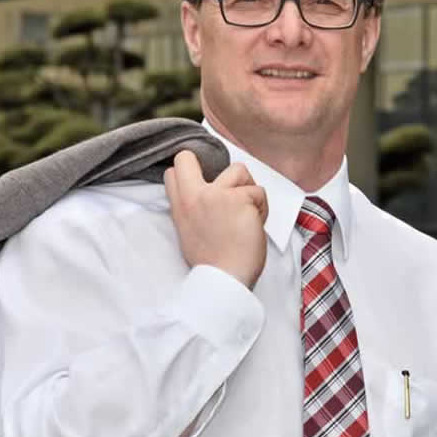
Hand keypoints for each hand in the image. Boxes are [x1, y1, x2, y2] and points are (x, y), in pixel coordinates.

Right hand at [164, 150, 267, 288]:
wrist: (225, 280)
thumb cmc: (213, 262)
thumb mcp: (188, 232)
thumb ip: (192, 209)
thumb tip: (206, 196)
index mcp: (180, 207)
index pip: (174, 171)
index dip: (191, 173)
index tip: (206, 185)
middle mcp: (194, 196)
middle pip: (187, 156)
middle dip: (204, 165)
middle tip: (227, 188)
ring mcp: (217, 194)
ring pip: (239, 170)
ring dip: (248, 189)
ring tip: (247, 213)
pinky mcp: (241, 199)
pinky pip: (259, 192)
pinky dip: (262, 208)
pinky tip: (256, 225)